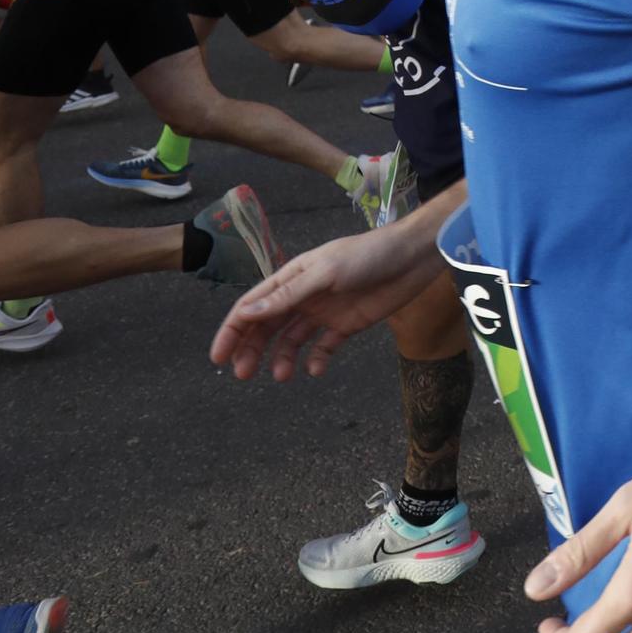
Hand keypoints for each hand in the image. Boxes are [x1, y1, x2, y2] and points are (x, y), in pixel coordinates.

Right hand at [210, 222, 445, 380]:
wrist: (412, 258)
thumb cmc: (368, 256)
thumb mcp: (325, 273)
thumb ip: (288, 295)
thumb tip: (247, 313)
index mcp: (292, 277)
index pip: (253, 306)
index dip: (232, 330)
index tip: (219, 358)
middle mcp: (304, 295)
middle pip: (268, 326)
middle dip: (252, 350)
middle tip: (243, 375)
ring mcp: (325, 311)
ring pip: (292, 339)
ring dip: (282, 358)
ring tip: (282, 376)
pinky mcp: (348, 324)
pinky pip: (324, 347)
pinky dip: (316, 359)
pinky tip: (314, 369)